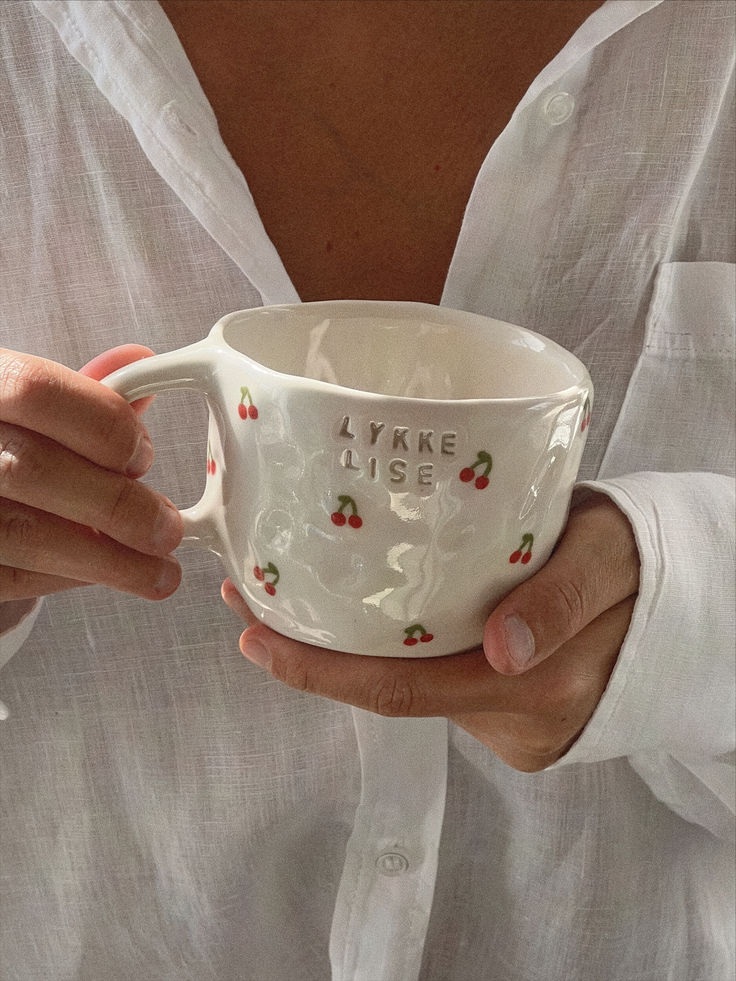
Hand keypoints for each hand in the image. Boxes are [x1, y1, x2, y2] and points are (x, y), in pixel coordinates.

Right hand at [0, 346, 182, 600]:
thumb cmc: (6, 437)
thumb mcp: (27, 401)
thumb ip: (82, 391)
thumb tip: (141, 361)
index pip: (35, 392)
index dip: (101, 423)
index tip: (143, 455)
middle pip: (34, 470)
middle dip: (118, 506)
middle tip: (169, 529)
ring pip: (25, 534)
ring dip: (107, 560)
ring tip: (160, 573)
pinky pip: (14, 576)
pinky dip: (69, 578)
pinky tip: (107, 572)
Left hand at [222, 494, 638, 770]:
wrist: (677, 601)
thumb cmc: (637, 562)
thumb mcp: (606, 555)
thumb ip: (562, 596)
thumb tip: (503, 649)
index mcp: (536, 686)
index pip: (401, 689)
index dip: (319, 671)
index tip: (254, 634)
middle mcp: (519, 722)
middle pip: (392, 692)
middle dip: (316, 656)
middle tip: (254, 600)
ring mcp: (515, 727)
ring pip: (417, 688)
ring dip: (355, 652)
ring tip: (303, 594)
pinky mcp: (513, 717)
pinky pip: (443, 684)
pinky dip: (402, 653)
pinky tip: (376, 616)